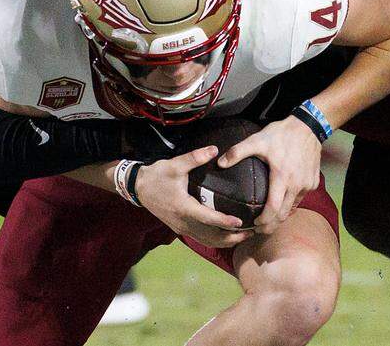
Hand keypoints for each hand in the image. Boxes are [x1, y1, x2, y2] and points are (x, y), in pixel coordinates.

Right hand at [136, 146, 252, 247]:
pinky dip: (216, 240)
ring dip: (226, 241)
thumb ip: (195, 158)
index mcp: (184, 207)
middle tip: (251, 231)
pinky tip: (227, 235)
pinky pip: (201, 239)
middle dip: (232, 237)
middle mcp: (183, 222)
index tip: (242, 222)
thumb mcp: (174, 165)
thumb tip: (214, 149)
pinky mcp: (180, 229)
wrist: (138, 188)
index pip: (208, 218)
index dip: (225, 221)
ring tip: (243, 235)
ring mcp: (181, 228)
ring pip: (207, 241)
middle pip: (212, 236)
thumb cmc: (157, 176)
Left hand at [217, 117, 320, 234]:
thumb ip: (237, 152)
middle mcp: (296, 185)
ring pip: (293, 208)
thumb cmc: (281, 134)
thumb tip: (220, 164)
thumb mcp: (256, 140)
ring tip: (268, 220)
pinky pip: (300, 199)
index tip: (255, 226)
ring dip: (281, 217)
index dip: (264, 221)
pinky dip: (290, 206)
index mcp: (282, 177)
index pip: (273, 208)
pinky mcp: (313, 183)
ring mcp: (307, 185)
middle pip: (284, 214)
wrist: (308, 127)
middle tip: (259, 229)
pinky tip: (281, 205)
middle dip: (271, 225)